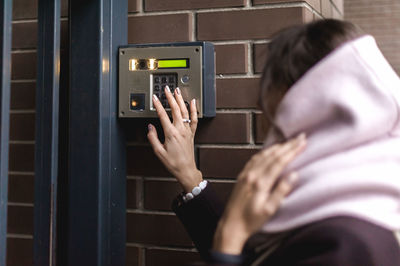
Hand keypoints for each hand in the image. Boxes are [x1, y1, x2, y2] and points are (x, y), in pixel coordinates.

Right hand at [147, 86, 202, 191]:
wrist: (186, 169)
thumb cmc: (173, 162)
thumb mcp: (158, 151)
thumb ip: (153, 138)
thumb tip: (150, 127)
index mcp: (171, 133)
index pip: (163, 115)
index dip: (158, 105)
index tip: (154, 97)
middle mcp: (180, 130)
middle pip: (175, 109)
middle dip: (170, 97)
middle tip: (166, 89)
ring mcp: (187, 131)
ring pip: (185, 111)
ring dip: (180, 100)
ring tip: (177, 91)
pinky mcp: (192, 133)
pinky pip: (193, 119)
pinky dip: (194, 109)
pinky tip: (193, 102)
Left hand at [213, 134, 306, 253]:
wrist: (231, 225)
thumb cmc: (251, 220)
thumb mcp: (270, 210)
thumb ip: (281, 191)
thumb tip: (294, 174)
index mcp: (261, 182)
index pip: (279, 161)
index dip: (292, 150)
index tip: (302, 142)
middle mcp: (252, 175)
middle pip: (273, 155)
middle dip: (288, 145)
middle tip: (300, 137)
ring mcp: (245, 174)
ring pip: (263, 155)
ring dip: (277, 147)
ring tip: (288, 141)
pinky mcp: (241, 176)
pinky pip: (254, 159)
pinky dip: (264, 152)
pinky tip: (269, 151)